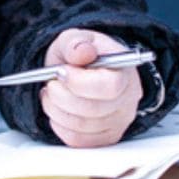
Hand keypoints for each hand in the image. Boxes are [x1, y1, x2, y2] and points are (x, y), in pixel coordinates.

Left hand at [41, 29, 141, 147]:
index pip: (108, 86)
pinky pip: (76, 140)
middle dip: (61, 96)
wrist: (81, 71)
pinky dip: (58, 124)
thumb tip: (82, 52)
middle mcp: (127, 100)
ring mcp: (118, 122)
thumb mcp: (75, 39)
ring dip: (55, 109)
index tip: (60, 72)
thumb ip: (76, 43)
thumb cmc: (81, 56)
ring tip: (51, 93)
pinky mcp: (105, 138)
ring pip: (81, 126)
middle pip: (92, 110)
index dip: (79, 82)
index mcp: (125, 72)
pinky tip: (58, 108)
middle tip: (51, 83)